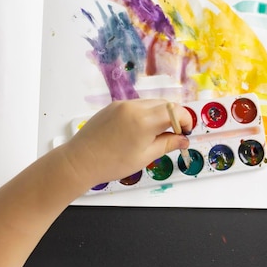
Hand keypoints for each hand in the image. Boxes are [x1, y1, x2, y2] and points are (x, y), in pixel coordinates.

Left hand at [61, 99, 192, 188]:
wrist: (80, 161)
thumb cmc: (112, 163)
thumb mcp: (145, 156)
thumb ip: (168, 144)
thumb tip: (184, 140)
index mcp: (144, 121)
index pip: (175, 111)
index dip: (186, 120)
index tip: (186, 133)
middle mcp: (134, 107)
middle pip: (164, 104)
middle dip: (174, 117)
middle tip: (174, 135)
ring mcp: (122, 104)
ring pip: (151, 103)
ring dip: (159, 115)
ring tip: (156, 134)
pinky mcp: (113, 106)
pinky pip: (136, 105)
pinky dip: (145, 114)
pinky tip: (139, 130)